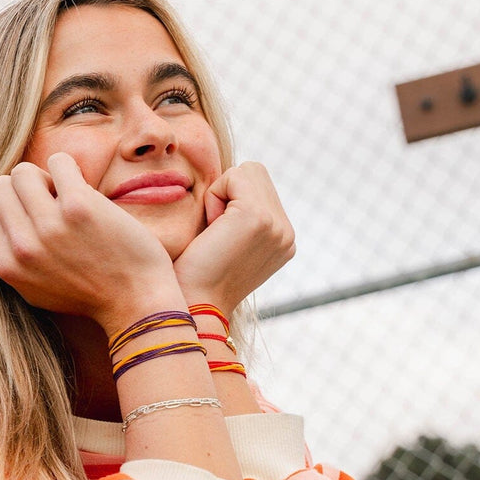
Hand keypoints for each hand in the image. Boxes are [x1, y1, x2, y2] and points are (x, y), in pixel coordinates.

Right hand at [0, 153, 177, 329]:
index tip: (31, 213)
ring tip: (66, 195)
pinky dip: (68, 168)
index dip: (8, 204)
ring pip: (24, 171)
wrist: (135, 302)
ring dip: (45, 176)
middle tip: (51, 203)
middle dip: (25, 189)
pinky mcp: (78, 206)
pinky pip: (59, 162)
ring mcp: (49, 225)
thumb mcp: (35, 289)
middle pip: (1, 186)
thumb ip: (11, 257)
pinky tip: (82, 186)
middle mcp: (23, 247)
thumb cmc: (89, 293)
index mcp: (8, 266)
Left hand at [173, 162, 295, 313]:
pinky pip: (233, 177)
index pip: (260, 187)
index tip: (218, 240)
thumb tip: (232, 181)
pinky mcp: (257, 217)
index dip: (229, 202)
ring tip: (214, 234)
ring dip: (220, 196)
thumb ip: (237, 215)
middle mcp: (287, 233)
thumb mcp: (228, 243)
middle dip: (227, 194)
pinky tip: (212, 231)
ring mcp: (277, 225)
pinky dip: (214, 198)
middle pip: (255, 173)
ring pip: (246, 172)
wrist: (192, 307)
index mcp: (283, 240)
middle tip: (214, 234)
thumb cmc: (195, 279)